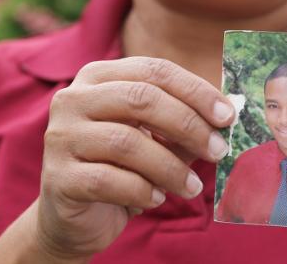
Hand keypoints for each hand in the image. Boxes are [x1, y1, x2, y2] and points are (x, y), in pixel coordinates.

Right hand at [34, 57, 234, 260]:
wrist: (75, 216)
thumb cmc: (122, 168)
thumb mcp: (154, 139)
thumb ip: (182, 124)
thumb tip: (225, 119)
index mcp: (98, 76)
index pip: (154, 70)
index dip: (196, 91)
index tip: (228, 116)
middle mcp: (73, 99)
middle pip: (141, 99)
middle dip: (188, 125)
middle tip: (219, 150)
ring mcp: (61, 136)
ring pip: (127, 142)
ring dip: (171, 167)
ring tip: (193, 187)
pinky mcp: (59, 177)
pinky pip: (109, 180)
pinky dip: (142, 190)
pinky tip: (156, 198)